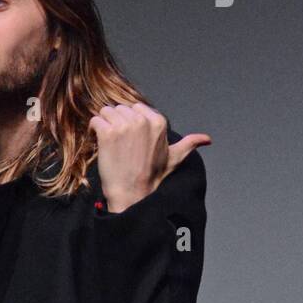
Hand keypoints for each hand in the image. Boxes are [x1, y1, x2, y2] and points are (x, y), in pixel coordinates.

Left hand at [88, 102, 210, 211]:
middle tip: (120, 145)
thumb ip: (189, 144)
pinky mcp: (108, 133)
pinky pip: (95, 120)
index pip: (136, 107)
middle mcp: (142, 120)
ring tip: (110, 145)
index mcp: (158, 122)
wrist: (132, 194)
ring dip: (104, 125)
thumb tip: (208, 140)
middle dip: (117, 123)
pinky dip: (94, 130)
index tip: (131, 140)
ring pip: (106, 112)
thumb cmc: (151, 178)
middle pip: (120, 108)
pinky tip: (100, 144)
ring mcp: (125, 126)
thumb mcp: (174, 158)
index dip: (130, 123)